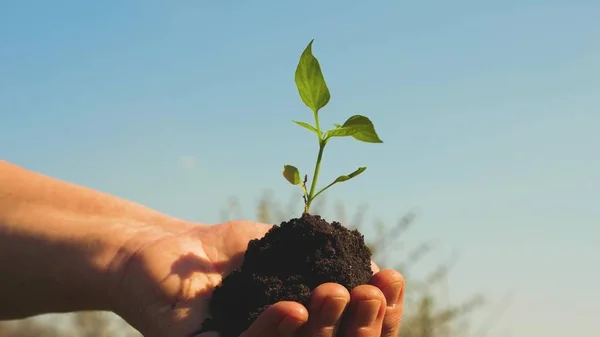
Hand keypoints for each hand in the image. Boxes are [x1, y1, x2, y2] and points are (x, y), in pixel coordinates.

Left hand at [114, 220, 403, 336]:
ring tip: (335, 292)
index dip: (381, 314)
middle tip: (370, 292)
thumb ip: (325, 259)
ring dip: (326, 327)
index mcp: (307, 326)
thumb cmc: (227, 251)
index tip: (391, 281)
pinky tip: (293, 306)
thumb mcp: (284, 247)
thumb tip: (375, 271)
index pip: (354, 331)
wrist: (169, 251)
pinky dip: (274, 330)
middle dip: (362, 325)